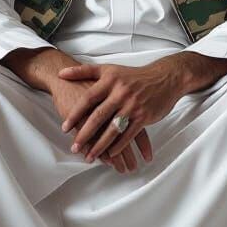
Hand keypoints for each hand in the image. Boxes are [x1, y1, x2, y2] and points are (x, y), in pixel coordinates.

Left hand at [58, 51, 226, 166]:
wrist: (165, 77)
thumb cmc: (133, 75)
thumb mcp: (110, 69)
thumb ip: (85, 71)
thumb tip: (61, 73)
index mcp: (110, 80)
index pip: (88, 99)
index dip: (75, 114)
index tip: (65, 128)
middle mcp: (121, 92)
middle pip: (98, 116)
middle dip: (85, 134)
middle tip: (74, 148)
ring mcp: (133, 105)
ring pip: (113, 129)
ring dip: (100, 146)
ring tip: (90, 157)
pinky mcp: (144, 116)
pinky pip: (129, 135)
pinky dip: (119, 146)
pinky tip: (111, 155)